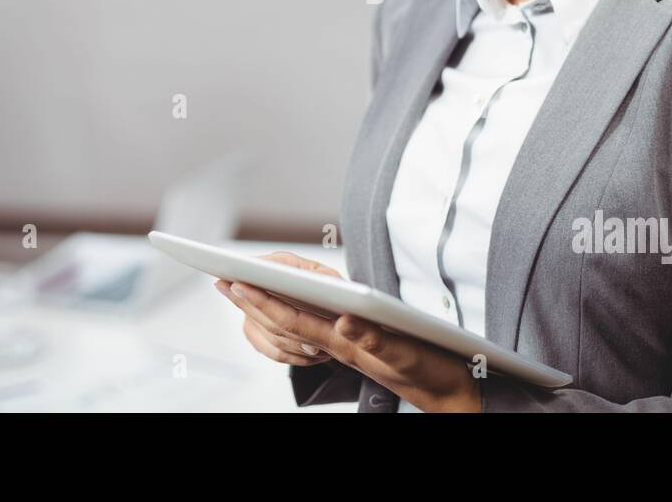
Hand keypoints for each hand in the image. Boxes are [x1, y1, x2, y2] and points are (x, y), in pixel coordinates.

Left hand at [217, 252, 481, 411]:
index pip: (294, 321)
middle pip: (285, 323)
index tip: (237, 283)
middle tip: (222, 280)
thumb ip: (374, 339)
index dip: (263, 302)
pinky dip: (290, 316)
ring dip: (264, 310)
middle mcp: (339, 345)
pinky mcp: (356, 346)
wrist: (448, 391)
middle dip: (252, 303)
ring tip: (240, 290)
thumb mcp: (404, 352)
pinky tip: (280, 307)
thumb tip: (344, 320)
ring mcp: (345, 347)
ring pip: (294, 330)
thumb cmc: (429, 370)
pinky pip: (314, 332)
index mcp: (346, 342)